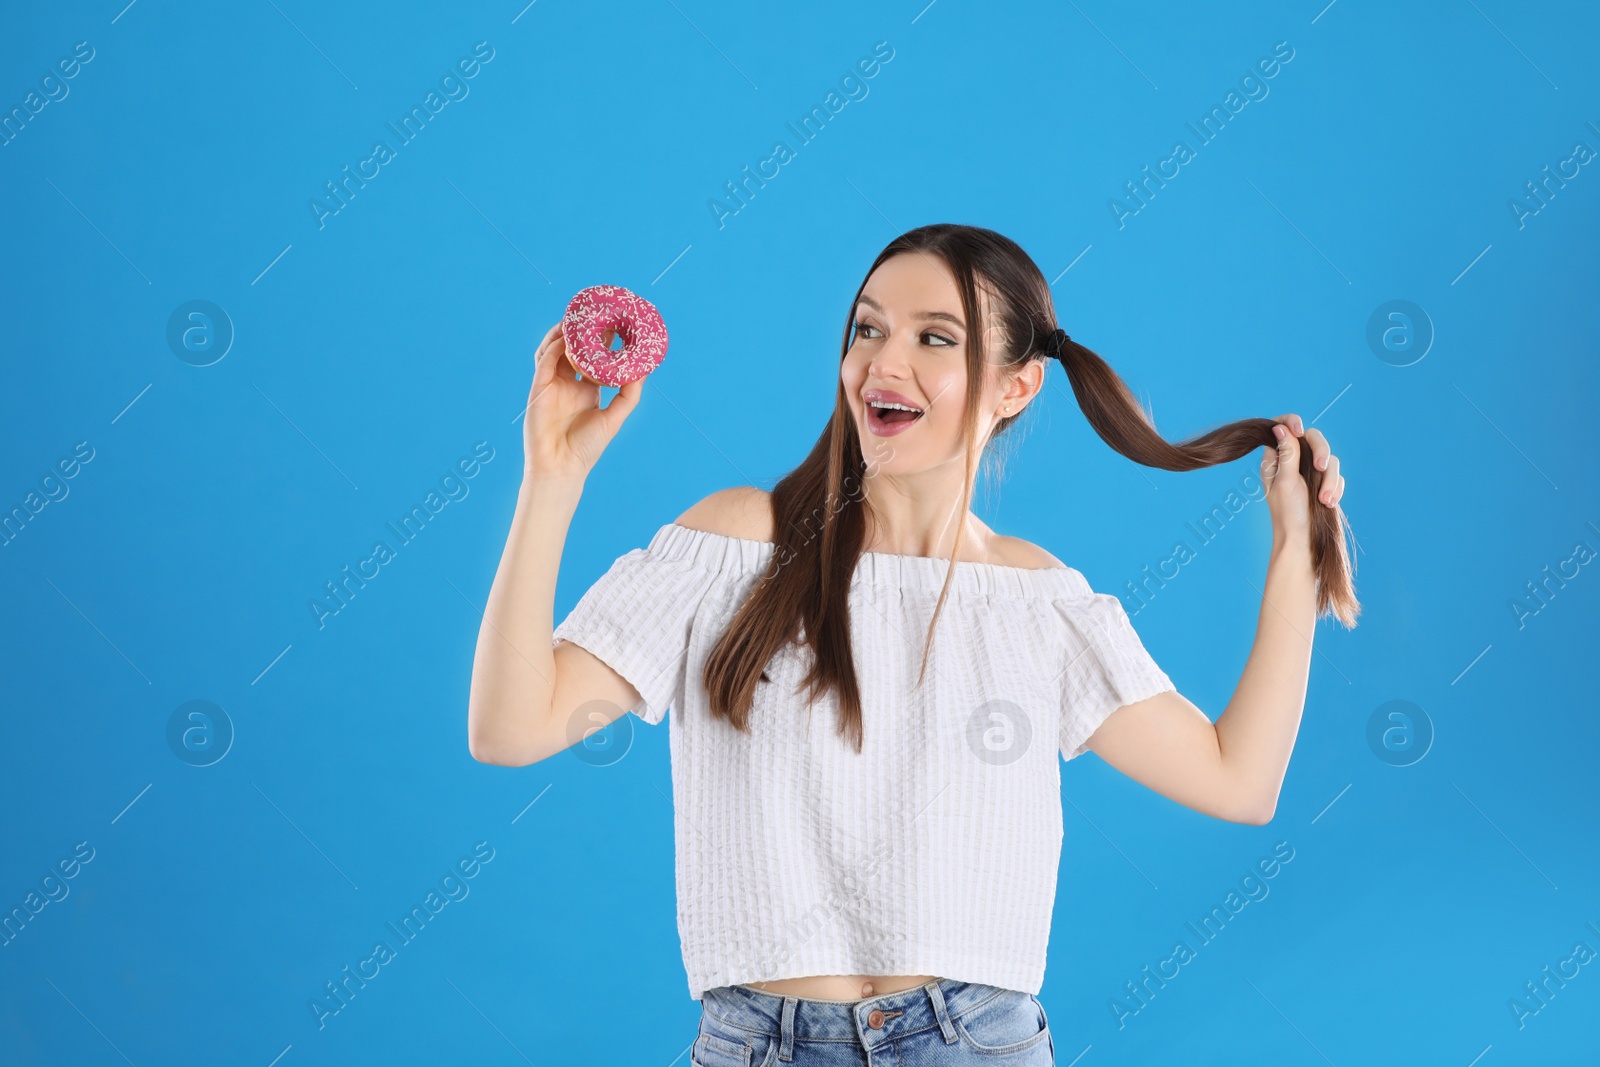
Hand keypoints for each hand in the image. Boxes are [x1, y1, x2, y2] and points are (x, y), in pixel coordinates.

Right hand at [521, 321, 642, 482]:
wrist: (561, 467)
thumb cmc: (587, 447)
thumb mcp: (614, 418)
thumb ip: (628, 395)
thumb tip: (643, 371)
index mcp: (586, 389)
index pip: (594, 358)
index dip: (603, 341)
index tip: (617, 324)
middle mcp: (568, 383)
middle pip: (574, 349)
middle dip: (584, 330)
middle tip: (598, 312)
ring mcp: (552, 384)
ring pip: (555, 350)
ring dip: (564, 333)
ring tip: (577, 318)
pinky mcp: (539, 388)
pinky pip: (544, 362)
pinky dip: (553, 348)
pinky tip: (564, 338)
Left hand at [1260, 412, 1342, 540]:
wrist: (1303, 540)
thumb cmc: (1289, 513)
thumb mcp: (1286, 480)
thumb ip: (1287, 453)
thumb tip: (1280, 427)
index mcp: (1275, 460)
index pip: (1281, 428)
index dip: (1291, 422)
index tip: (1300, 429)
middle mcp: (1292, 463)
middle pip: (1312, 438)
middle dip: (1320, 452)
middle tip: (1321, 467)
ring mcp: (1310, 473)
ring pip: (1328, 459)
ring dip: (1330, 479)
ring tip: (1325, 500)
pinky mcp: (1325, 484)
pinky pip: (1336, 476)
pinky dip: (1335, 488)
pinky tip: (1329, 503)